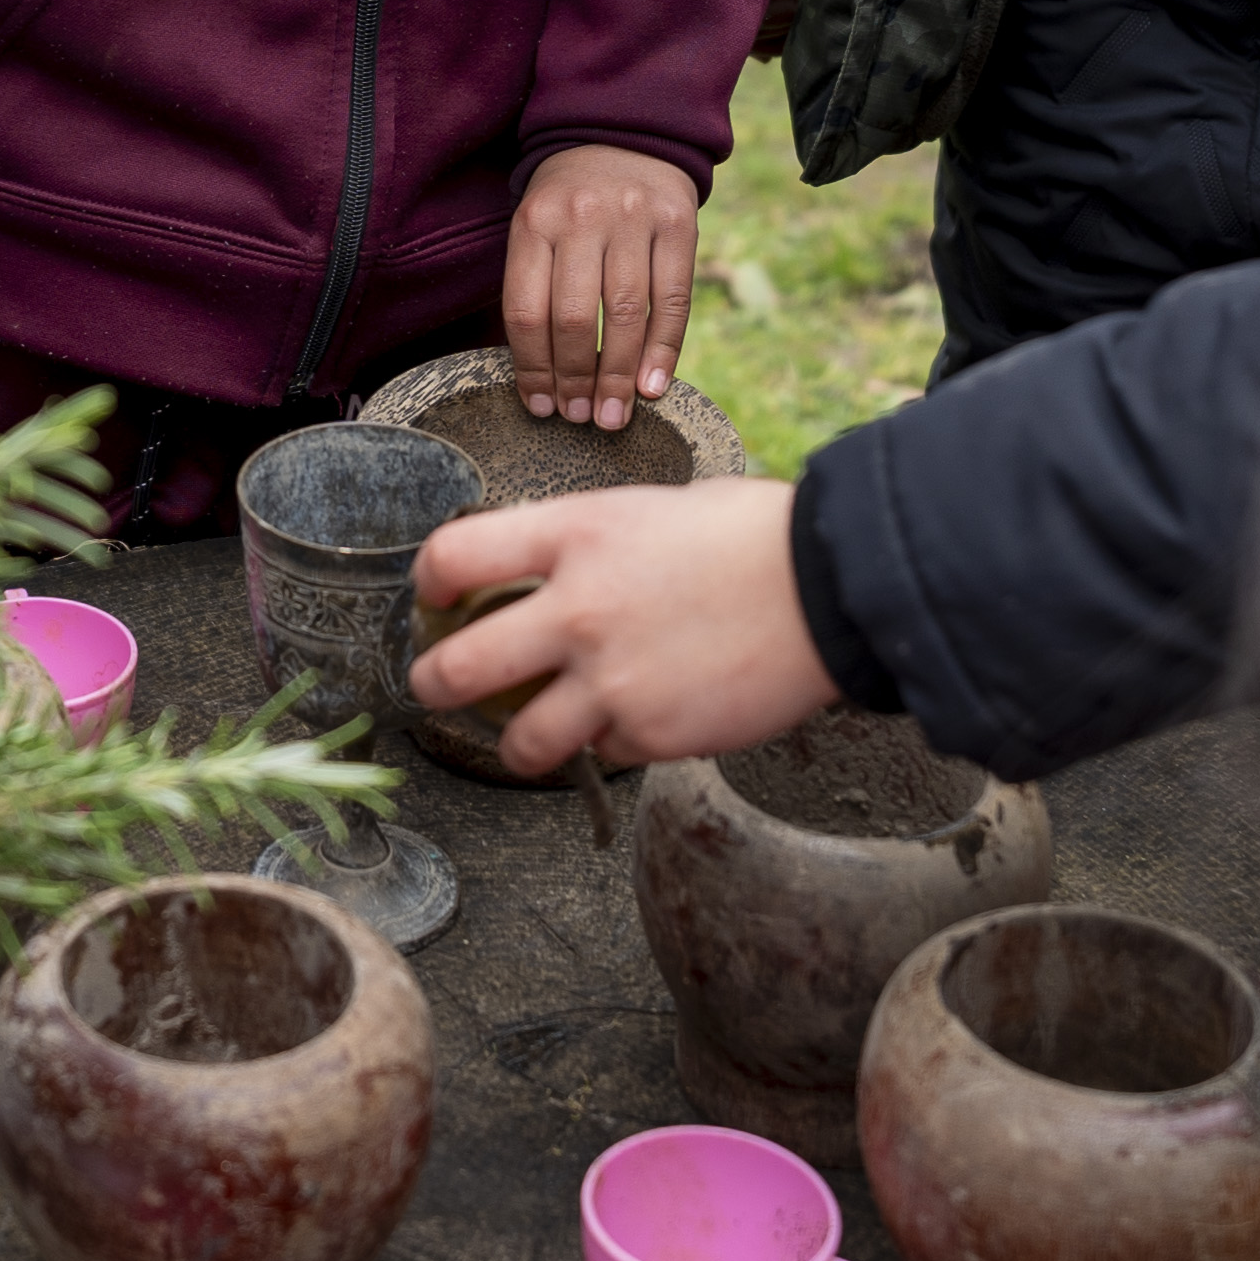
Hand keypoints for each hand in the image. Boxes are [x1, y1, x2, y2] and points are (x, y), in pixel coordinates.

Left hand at [402, 480, 827, 776]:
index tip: (435, 597)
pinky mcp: (650, 733)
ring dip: (516, 741)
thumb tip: (554, 569)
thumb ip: (589, 542)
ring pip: (517, 741)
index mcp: (573, 534)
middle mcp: (576, 610)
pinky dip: (612, 741)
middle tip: (438, 686)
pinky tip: (642, 714)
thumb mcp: (650, 508)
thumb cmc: (752, 535)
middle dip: (433, 684)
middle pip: (455, 669)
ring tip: (529, 733)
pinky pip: (602, 752)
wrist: (830, 587)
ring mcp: (610, 680)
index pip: (452, 557)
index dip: (428, 582)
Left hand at [505, 145, 698, 427]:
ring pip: (626, 313)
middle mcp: (583, 217)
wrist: (624, 133)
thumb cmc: (571, 202)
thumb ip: (537, 286)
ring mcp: (634, 217)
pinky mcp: (679, 222)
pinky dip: (664, 349)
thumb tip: (544, 379)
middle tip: (581, 419)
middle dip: (576, 379)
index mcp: (535, 222)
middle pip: (574, 317)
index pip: (526, 311)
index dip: (532, 369)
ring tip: (612, 416)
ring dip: (618, 375)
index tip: (540, 407)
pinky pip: (673, 299)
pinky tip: (652, 386)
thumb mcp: (538, 226)